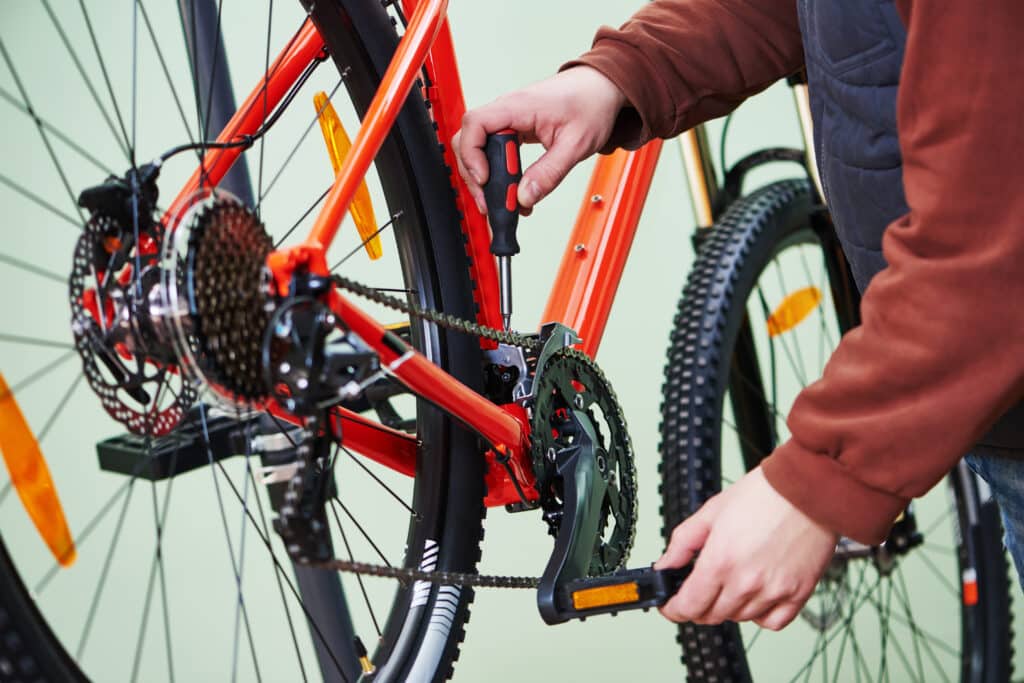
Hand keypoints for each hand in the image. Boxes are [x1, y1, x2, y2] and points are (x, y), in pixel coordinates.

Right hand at [453, 66, 625, 214]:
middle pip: (468, 140)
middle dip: (474, 175)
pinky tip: (510, 189)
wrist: (602, 87)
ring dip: (483, 176)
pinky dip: (497, 172)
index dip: (472, 155)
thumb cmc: (592, 103)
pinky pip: (493, 150)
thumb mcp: (575, 144)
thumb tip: (525, 197)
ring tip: (500, 201)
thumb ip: (549, 173)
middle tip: (490, 201)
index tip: (485, 180)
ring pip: (477, 148)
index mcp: (517, 106)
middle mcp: (506, 110)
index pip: (474, 125)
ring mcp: (508, 119)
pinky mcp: (514, 128)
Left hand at [655, 467, 837, 629]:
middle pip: (711, 616)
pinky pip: (771, 622)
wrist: (807, 489)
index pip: (688, 606)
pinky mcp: (797, 594)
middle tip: (699, 587)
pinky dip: (759, 614)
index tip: (670, 605)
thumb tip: (665, 565)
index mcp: (720, 561)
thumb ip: (683, 543)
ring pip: (739, 618)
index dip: (673, 609)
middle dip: (698, 605)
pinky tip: (756, 594)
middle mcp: (746, 582)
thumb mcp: (710, 512)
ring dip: (728, 606)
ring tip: (731, 580)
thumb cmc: (763, 494)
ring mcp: (773, 591)